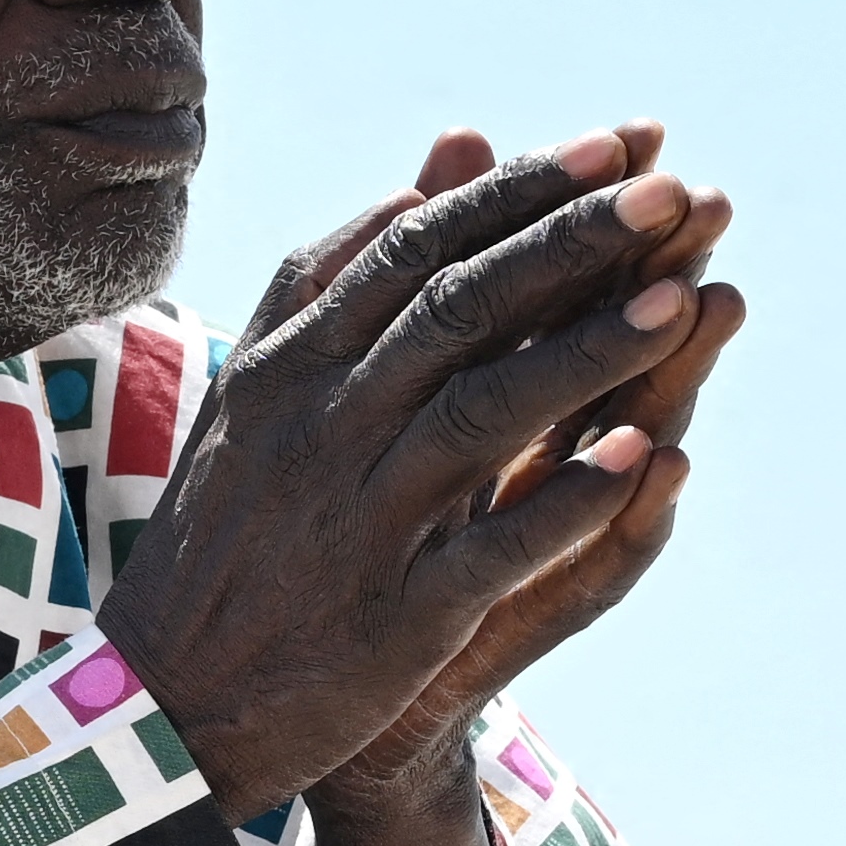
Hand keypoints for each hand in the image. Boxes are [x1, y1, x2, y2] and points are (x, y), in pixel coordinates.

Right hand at [101, 122, 745, 823]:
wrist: (162, 701)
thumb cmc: (228, 533)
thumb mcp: (264, 390)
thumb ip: (342, 280)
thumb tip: (424, 179)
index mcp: (293, 364)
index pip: (418, 247)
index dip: (522, 192)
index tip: (618, 144)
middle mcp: (324, 427)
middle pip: (461, 308)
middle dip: (575, 243)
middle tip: (674, 191)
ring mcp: (360, 520)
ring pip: (483, 414)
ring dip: (589, 354)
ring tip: (683, 300)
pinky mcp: (395, 616)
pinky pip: (490, 550)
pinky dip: (565, 505)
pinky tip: (641, 459)